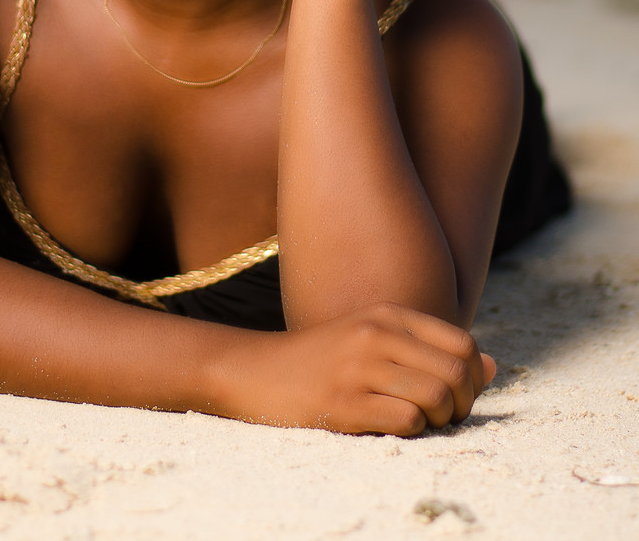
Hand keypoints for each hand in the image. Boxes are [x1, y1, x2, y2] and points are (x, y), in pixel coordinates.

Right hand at [220, 302, 495, 435]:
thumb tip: (492, 366)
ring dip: (438, 421)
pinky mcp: (342, 404)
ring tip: (418, 423)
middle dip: (462, 405)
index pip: (462, 344)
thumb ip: (430, 349)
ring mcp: (358, 368)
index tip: (458, 397)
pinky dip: (410, 432)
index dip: (473, 378)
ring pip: (436, 398)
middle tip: (442, 418)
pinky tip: (389, 428)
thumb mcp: (374, 339)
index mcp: (387, 314)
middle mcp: (376, 334)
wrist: (256, 372)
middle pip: (456, 373)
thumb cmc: (323, 360)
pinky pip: (405, 421)